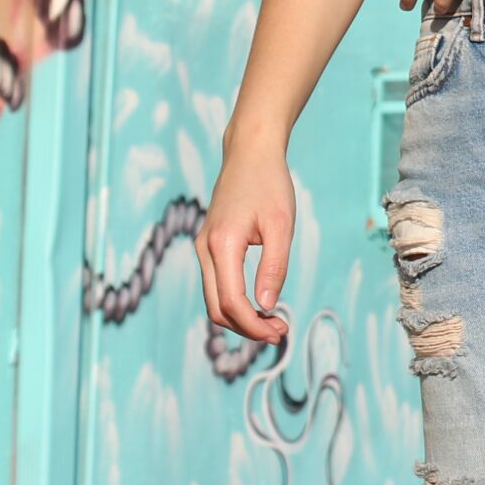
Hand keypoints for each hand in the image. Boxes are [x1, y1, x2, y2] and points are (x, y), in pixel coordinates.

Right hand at [196, 127, 293, 343]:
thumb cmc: (270, 184)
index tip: (280, 332)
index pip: (231, 302)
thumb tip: (267, 305)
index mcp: (221, 245)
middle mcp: (204, 249)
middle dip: (246, 327)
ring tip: (273, 321)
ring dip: (240, 316)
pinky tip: (259, 301)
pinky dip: (235, 299)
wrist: (250, 153)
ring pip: (214, 298)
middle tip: (280, 331)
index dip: (253, 324)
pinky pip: (217, 283)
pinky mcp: (209, 244)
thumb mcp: (281, 224)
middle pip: (217, 308)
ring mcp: (203, 247)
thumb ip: (274, 265)